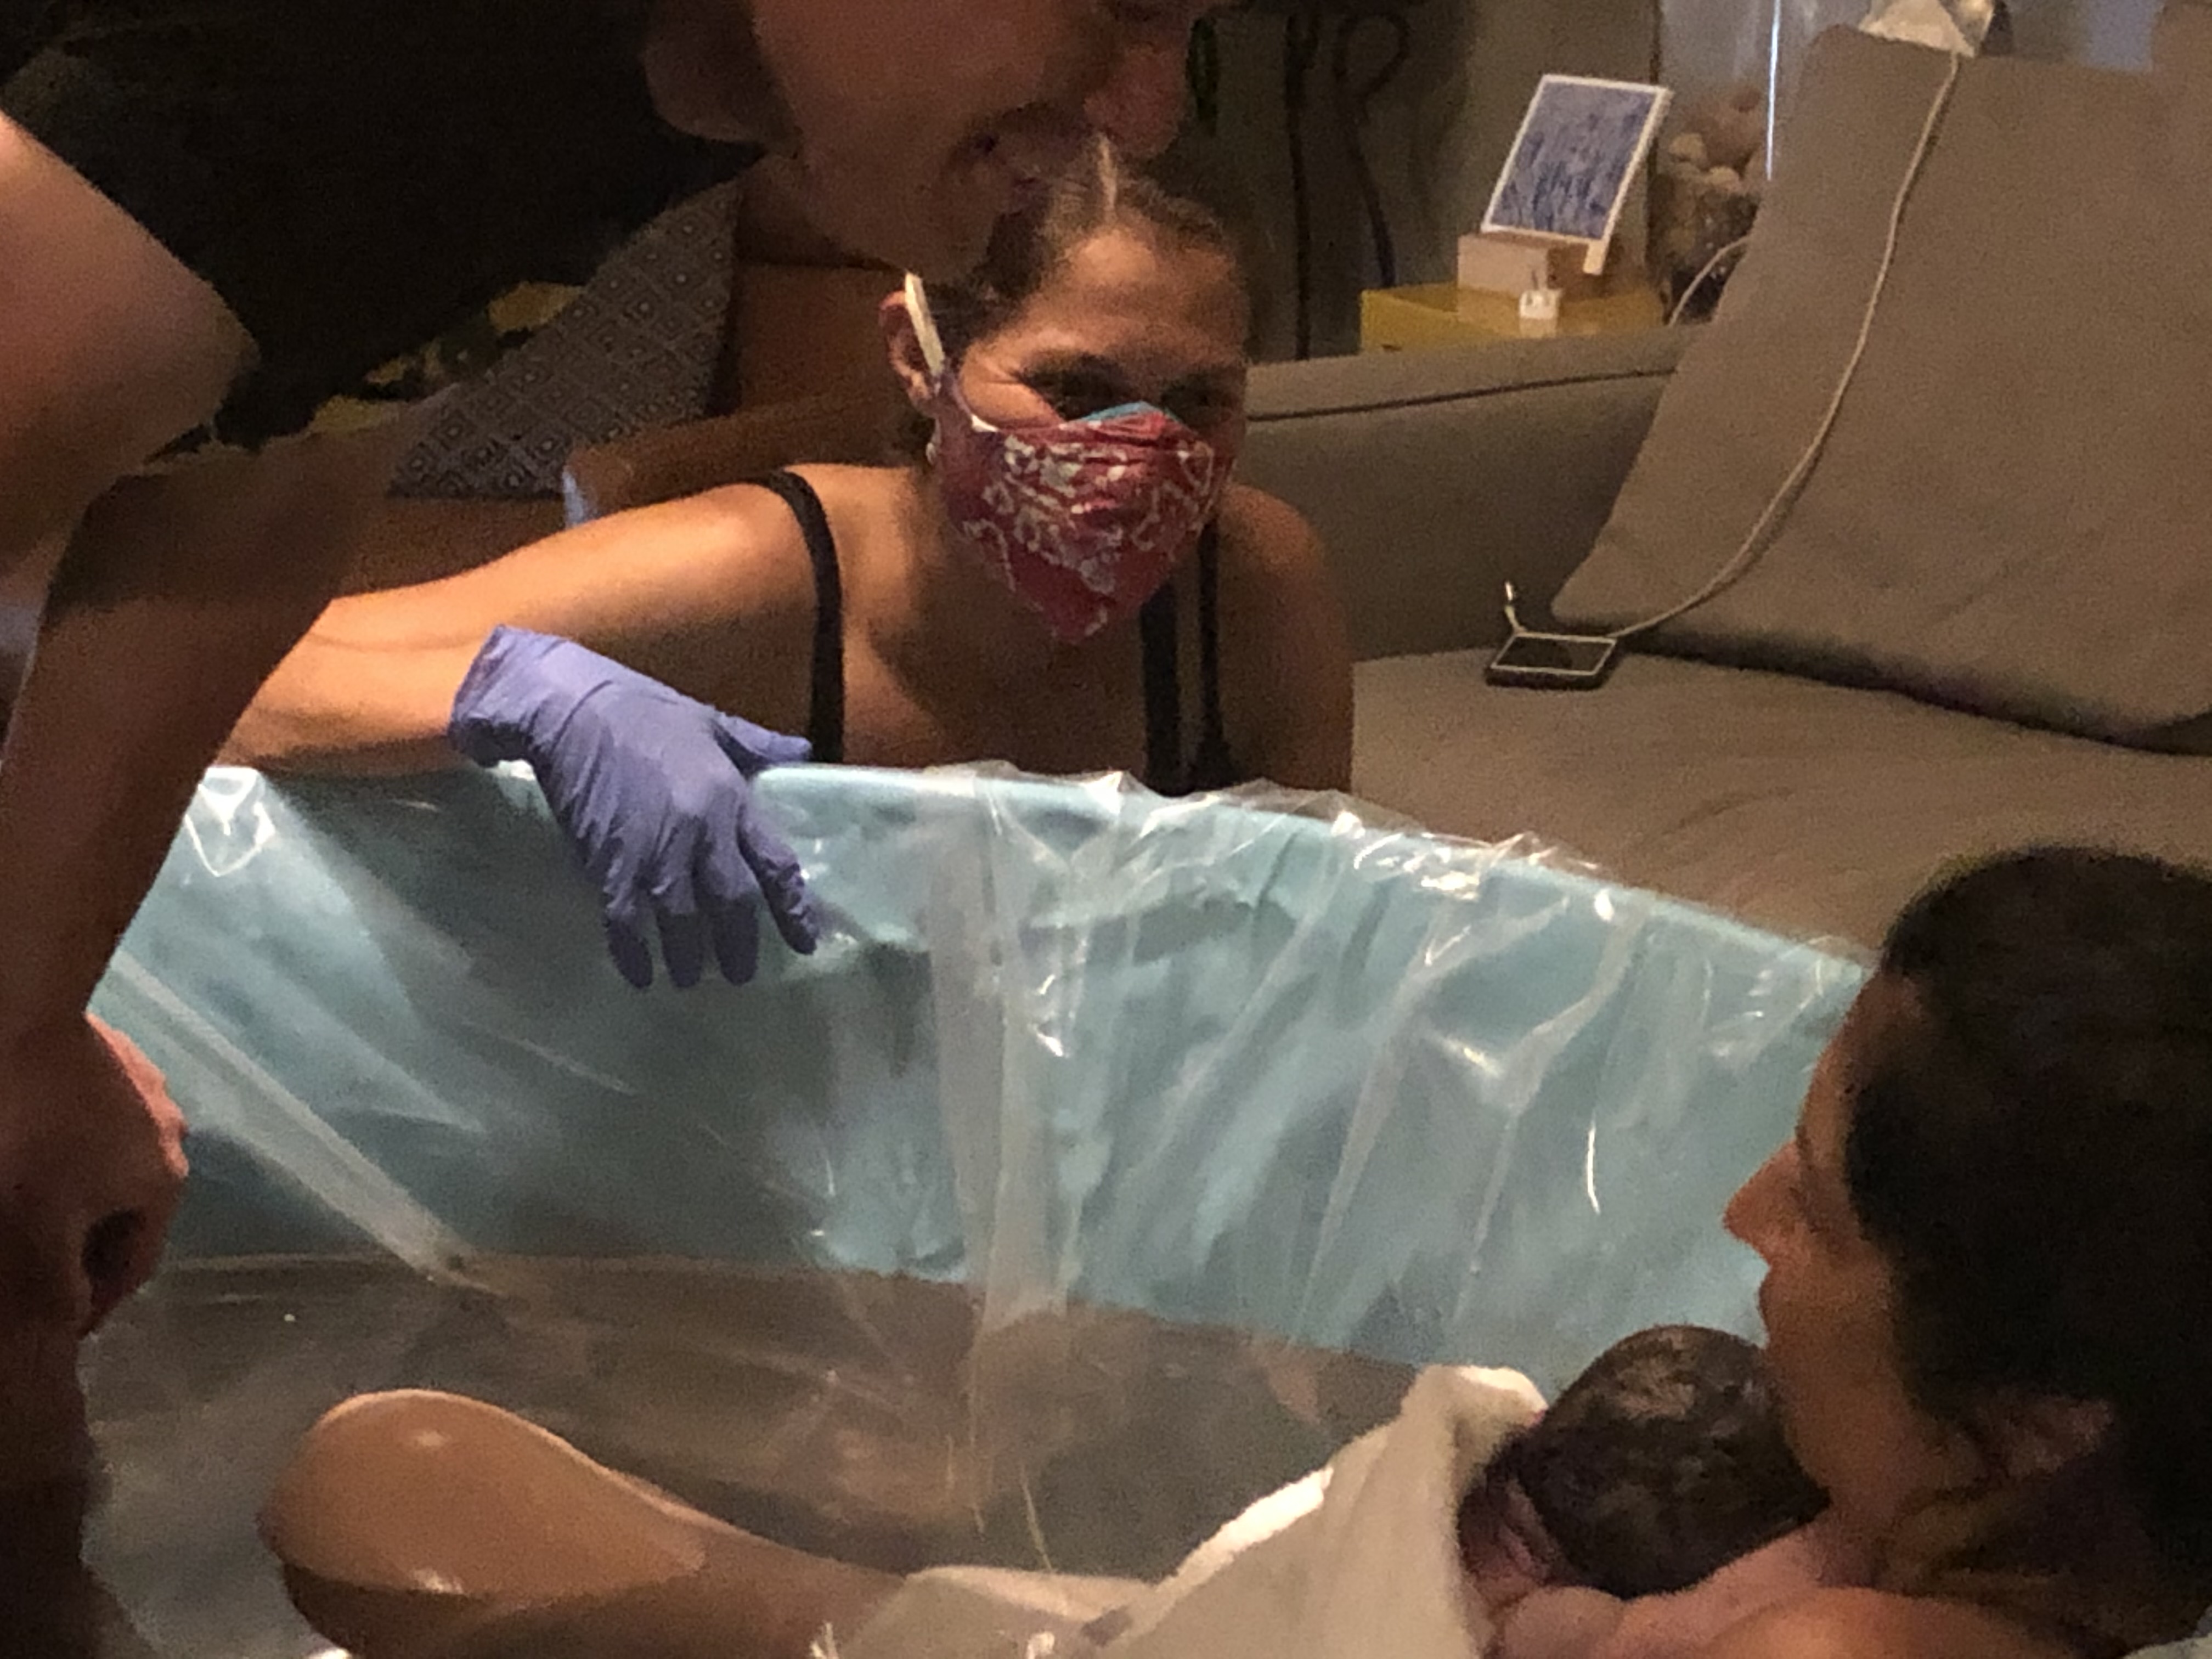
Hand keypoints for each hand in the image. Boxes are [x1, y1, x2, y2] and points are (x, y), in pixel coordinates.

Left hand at [0, 1014, 187, 1339]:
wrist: (15, 1016)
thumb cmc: (24, 1135)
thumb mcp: (32, 1232)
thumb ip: (54, 1293)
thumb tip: (68, 1341)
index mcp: (161, 1184)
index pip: (131, 1270)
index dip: (86, 1307)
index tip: (45, 1323)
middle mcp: (170, 1134)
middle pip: (120, 1212)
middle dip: (78, 1241)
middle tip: (27, 1257)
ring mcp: (142, 1086)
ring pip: (103, 1157)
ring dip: (70, 1183)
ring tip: (21, 1188)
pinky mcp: (108, 1050)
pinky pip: (86, 1113)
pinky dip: (59, 1135)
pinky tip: (22, 1129)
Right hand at [448, 627, 821, 988]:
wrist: (568, 708)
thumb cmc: (640, 709)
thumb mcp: (709, 720)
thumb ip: (757, 744)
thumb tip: (802, 751)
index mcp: (731, 797)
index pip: (776, 865)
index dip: (794, 908)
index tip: (806, 941)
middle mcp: (701, 832)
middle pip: (733, 904)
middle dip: (740, 946)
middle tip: (742, 974)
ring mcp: (654, 852)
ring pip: (683, 923)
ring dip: (690, 958)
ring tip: (693, 979)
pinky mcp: (608, 864)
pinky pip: (626, 924)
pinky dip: (635, 955)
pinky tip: (642, 976)